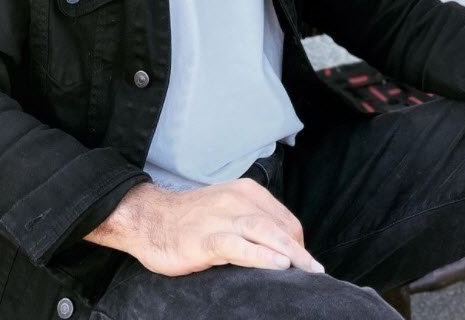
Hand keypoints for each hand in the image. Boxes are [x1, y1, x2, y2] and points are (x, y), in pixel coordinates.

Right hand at [85, 178, 324, 276]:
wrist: (149, 218)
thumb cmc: (189, 219)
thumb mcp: (225, 210)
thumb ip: (250, 220)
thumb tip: (280, 246)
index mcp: (245, 191)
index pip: (284, 217)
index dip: (297, 242)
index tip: (303, 264)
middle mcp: (237, 199)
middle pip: (280, 225)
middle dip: (301, 250)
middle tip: (315, 273)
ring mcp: (222, 218)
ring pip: (265, 232)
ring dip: (291, 252)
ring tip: (307, 270)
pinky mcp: (207, 238)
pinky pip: (240, 246)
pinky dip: (261, 255)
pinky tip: (278, 265)